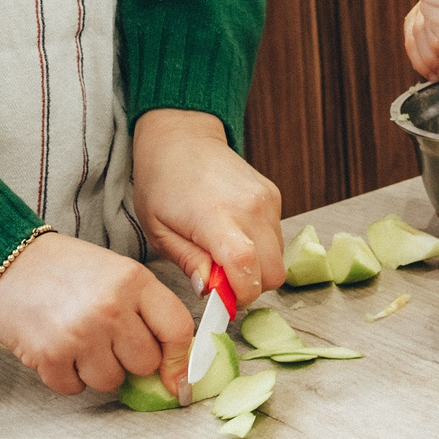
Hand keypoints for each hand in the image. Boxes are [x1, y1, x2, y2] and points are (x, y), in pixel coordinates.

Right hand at [0, 230, 192, 396]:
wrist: (8, 262)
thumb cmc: (67, 269)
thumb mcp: (118, 273)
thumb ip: (145, 309)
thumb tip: (170, 361)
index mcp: (135, 280)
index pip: (177, 329)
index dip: (180, 358)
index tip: (176, 376)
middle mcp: (112, 308)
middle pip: (146, 362)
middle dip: (131, 361)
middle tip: (111, 343)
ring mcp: (81, 333)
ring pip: (111, 381)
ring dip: (99, 371)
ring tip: (82, 343)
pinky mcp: (49, 356)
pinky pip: (74, 389)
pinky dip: (68, 378)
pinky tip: (60, 352)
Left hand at [129, 107, 284, 308]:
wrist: (183, 138)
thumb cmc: (162, 184)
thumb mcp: (159, 230)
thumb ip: (188, 262)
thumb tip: (209, 291)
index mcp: (217, 217)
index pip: (247, 268)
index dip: (239, 295)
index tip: (219, 300)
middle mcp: (252, 208)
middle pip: (273, 272)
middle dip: (250, 286)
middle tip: (220, 280)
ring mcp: (268, 200)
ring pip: (279, 257)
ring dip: (256, 267)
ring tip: (223, 255)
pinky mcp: (275, 196)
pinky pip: (277, 237)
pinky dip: (260, 247)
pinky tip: (233, 235)